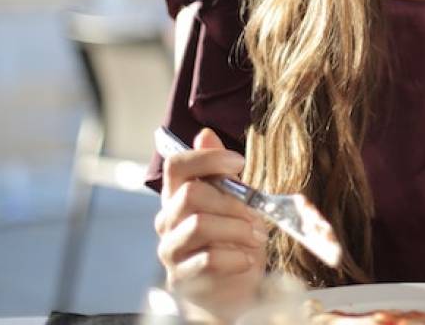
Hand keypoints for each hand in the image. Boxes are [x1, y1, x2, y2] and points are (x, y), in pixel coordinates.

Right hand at [154, 128, 267, 317]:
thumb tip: (206, 134)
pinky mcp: (180, 277)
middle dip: (232, 201)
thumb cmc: (232, 241)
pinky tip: (247, 259)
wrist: (230, 290)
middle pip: (191, 193)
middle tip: (256, 215)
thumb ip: (220, 172)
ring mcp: (171, 249)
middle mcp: (168, 220)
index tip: (239, 162)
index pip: (176, 165)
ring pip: (199, 224)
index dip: (207, 158)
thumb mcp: (234, 202)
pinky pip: (206, 259)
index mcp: (178, 196)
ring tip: (256, 237)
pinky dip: (235, 257)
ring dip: (236, 228)